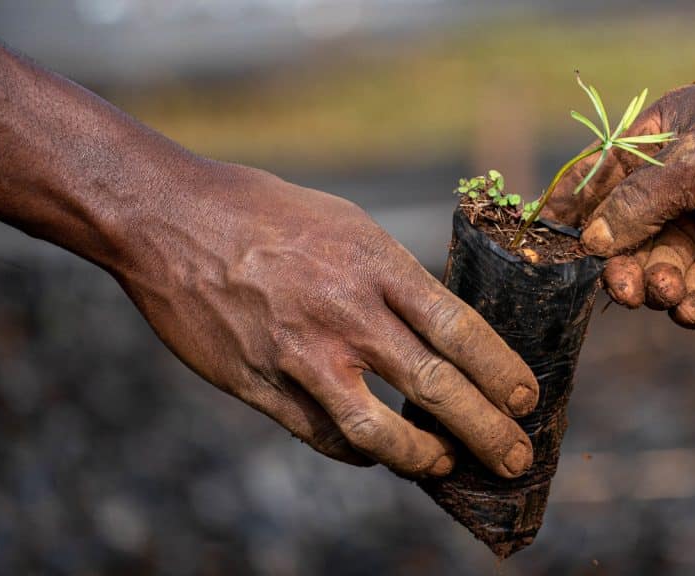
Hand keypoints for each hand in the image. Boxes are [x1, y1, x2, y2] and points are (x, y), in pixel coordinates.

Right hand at [113, 165, 537, 478]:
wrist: (167, 219)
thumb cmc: (264, 212)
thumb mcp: (346, 224)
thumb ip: (391, 278)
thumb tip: (437, 326)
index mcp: (374, 265)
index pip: (458, 329)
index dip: (500, 371)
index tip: (526, 396)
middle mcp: (345, 315)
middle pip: (435, 387)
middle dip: (486, 430)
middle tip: (516, 456)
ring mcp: (300, 356)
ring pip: (379, 432)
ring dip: (424, 458)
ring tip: (447, 465)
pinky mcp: (259, 386)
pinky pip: (322, 436)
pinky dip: (359, 452)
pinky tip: (376, 453)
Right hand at [543, 76, 694, 327]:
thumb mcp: (694, 165)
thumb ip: (638, 204)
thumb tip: (591, 239)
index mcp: (659, 141)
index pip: (604, 178)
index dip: (579, 210)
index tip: (557, 239)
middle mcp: (676, 184)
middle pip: (627, 233)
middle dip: (623, 263)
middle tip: (626, 289)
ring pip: (659, 264)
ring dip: (657, 283)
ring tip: (668, 289)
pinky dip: (692, 303)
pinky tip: (693, 307)